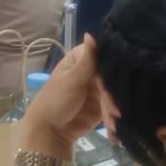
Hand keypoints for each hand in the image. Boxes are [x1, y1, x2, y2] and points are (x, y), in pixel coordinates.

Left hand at [20, 34, 104, 152]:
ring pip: (114, 95)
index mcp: (82, 59)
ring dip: (114, 111)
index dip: (112, 70)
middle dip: (112, 97)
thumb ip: (86, 62)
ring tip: (111, 124)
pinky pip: (113, 109)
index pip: (104, 57)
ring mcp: (99, 89)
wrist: (49, 131)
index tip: (116, 84)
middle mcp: (93, 71)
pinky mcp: (103, 106)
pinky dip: (114, 120)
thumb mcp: (71, 81)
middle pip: (112, 78)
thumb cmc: (54, 101)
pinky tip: (113, 130)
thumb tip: (90, 34)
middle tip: (114, 113)